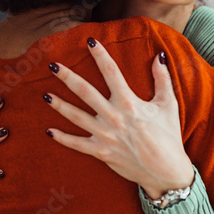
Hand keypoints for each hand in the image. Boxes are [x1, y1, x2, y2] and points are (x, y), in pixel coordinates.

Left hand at [44, 39, 193, 199]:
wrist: (166, 171)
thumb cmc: (169, 136)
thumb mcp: (168, 105)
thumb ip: (162, 79)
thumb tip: (159, 56)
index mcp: (129, 102)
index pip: (111, 72)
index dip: (100, 55)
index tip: (90, 42)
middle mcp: (114, 117)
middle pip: (85, 92)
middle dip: (67, 77)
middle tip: (52, 65)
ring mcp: (105, 135)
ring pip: (76, 116)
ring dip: (59, 105)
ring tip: (45, 95)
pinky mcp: (101, 152)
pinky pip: (77, 144)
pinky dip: (62, 138)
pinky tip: (49, 131)